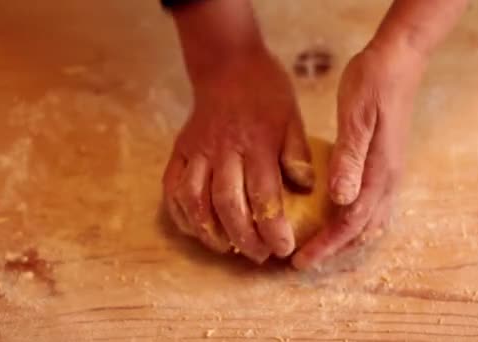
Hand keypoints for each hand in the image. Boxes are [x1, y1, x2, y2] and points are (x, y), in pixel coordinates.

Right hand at [163, 50, 313, 262]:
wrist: (227, 64)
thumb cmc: (266, 92)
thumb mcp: (292, 116)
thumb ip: (297, 152)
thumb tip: (305, 187)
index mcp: (257, 144)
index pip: (264, 196)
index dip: (273, 228)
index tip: (283, 249)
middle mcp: (224, 151)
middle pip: (228, 205)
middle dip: (244, 238)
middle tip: (259, 255)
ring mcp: (197, 151)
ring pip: (195, 200)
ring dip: (209, 231)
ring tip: (225, 248)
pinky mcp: (180, 150)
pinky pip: (172, 186)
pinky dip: (180, 212)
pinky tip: (195, 228)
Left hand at [293, 43, 427, 269]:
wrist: (399, 61)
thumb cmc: (373, 84)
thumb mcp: (357, 118)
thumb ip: (350, 159)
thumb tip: (341, 200)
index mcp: (379, 173)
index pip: (350, 223)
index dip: (326, 245)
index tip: (301, 260)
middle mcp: (388, 180)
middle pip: (362, 230)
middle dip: (334, 250)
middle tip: (304, 260)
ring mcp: (390, 172)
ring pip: (371, 221)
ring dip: (346, 239)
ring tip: (321, 247)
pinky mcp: (385, 163)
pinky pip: (374, 205)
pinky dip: (356, 222)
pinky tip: (339, 217)